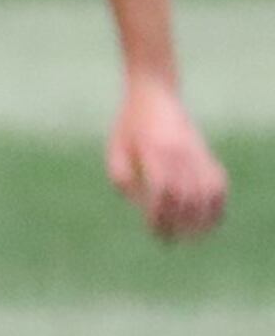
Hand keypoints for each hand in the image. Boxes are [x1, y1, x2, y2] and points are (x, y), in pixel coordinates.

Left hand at [108, 78, 227, 239]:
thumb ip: (121, 178)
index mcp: (155, 152)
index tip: (155, 232)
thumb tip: (138, 206)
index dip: (161, 215)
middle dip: (179, 223)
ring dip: (202, 219)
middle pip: (187, 197)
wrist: (155, 96)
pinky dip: (218, 203)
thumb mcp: (116, 149)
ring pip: (207, 193)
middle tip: (169, 240)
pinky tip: (211, 220)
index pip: (162, 192)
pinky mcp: (206, 154)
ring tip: (192, 238)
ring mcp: (197, 154)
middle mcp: (180, 154)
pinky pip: (219, 183)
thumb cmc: (129, 125)